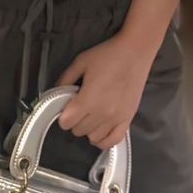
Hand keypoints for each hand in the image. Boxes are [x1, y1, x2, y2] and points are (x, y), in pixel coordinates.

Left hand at [54, 33, 155, 150]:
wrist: (136, 52)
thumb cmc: (108, 55)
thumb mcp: (80, 62)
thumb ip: (65, 79)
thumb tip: (57, 94)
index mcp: (88, 100)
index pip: (66, 122)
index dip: (63, 114)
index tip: (67, 105)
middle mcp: (102, 114)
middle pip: (78, 131)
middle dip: (75, 120)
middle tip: (79, 107)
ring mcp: (116, 119)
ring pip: (94, 138)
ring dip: (89, 129)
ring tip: (91, 115)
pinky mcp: (128, 119)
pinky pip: (113, 141)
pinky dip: (104, 140)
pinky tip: (100, 130)